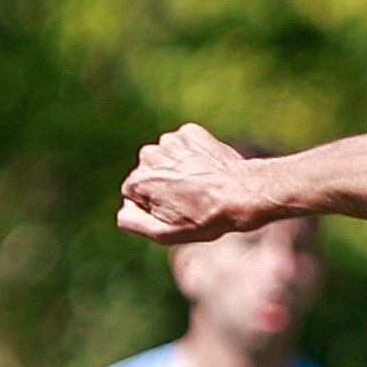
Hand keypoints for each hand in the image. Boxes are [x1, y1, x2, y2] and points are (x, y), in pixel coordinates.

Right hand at [117, 124, 263, 243]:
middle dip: (164, 185)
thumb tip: (124, 208)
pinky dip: (193, 156)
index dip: (154, 205)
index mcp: (137, 181)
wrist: (243, 194)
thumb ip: (133, 222)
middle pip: (150, 173)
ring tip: (201, 184)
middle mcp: (147, 155)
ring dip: (179, 169)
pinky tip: (207, 169)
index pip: (134, 194)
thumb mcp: (165, 234)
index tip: (176, 210)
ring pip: (167, 158)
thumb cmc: (205, 219)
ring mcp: (169, 141)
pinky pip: (184, 146)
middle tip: (190, 198)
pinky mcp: (189, 132)